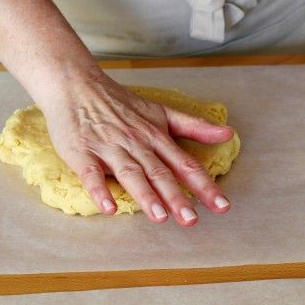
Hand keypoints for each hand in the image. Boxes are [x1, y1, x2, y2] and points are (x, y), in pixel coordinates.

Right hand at [37, 71, 234, 226]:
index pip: (184, 163)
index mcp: (155, 136)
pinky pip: (91, 174)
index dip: (204, 185)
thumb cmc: (118, 102)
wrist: (76, 84)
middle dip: (177, 197)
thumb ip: (193, 125)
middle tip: (191, 220)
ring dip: (145, 194)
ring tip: (159, 216)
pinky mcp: (83, 153)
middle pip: (159, 172)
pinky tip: (108, 208)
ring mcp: (109, 148)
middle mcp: (135, 143)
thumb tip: (228, 134)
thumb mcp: (160, 111)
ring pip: (130, 173)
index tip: (222, 206)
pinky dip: (100, 190)